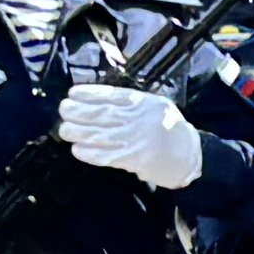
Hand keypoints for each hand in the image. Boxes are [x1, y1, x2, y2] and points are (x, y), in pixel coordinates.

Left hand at [54, 79, 202, 189]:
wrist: (189, 155)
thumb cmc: (169, 128)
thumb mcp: (155, 106)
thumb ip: (130, 102)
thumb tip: (94, 101)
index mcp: (145, 102)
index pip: (112, 95)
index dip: (90, 94)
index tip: (73, 93)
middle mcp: (140, 119)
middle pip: (103, 114)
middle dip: (79, 112)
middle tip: (64, 110)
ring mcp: (137, 140)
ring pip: (101, 134)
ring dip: (79, 132)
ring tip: (64, 129)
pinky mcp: (134, 160)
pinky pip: (107, 156)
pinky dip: (90, 153)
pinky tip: (77, 149)